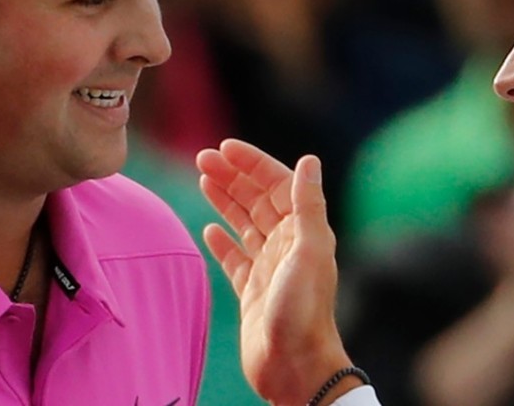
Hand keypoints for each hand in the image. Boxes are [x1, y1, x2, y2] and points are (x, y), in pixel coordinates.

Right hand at [197, 140, 353, 404]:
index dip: (252, 163)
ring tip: (203, 178)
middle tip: (203, 157)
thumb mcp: (309, 251)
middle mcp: (287, 245)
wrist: (294, 367)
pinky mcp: (251, 291)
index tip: (224, 147)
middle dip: (233, 176)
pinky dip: (222, 240)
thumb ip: (308, 205)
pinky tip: (209, 228)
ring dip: (225, 199)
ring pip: (244, 223)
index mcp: (303, 231)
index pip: (276, 184)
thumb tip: (310, 160)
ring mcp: (268, 267)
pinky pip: (234, 257)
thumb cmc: (303, 311)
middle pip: (257, 199)